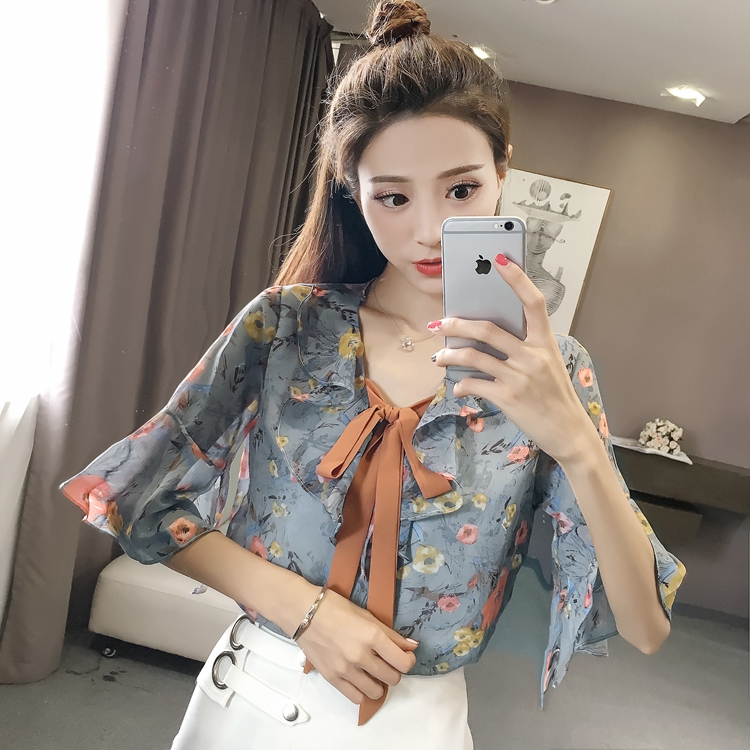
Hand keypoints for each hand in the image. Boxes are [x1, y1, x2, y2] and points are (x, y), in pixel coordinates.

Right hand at [296, 588, 417, 704]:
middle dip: (394, 671)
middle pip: (392, 678)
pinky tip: (359, 679)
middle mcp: (361, 655)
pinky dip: (362, 691)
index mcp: (372, 635)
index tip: (404, 656)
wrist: (304, 612)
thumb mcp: (367, 615)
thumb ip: (391, 634)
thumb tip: (412, 646)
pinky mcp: (332, 678)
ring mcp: (346, 669)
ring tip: (372, 671)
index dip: (408, 661)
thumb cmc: (335, 607)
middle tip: (386, 662)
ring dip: (378, 683)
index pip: (403, 662)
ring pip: (376, 691)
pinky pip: (356, 698)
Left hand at [430, 253, 598, 465]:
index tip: (500, 258)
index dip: (517, 278)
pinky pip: (474, 384)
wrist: (569, 432)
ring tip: (440, 358)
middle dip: (458, 324)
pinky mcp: (508, 398)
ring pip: (474, 357)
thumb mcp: (548, 365)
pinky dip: (461, 385)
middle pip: (488, 330)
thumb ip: (524, 349)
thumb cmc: (555, 396)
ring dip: (450, 355)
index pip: (533, 302)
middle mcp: (533, 356)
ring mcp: (520, 377)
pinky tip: (457, 387)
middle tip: (439, 323)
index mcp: (545, 342)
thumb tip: (486, 338)